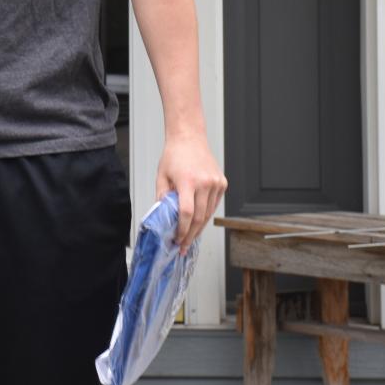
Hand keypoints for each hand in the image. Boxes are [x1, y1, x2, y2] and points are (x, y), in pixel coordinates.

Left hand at [156, 132, 226, 251]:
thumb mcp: (162, 176)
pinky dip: (206, 215)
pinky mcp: (222, 183)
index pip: (187, 213)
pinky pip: (214, 205)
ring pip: (209, 214)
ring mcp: (216, 183)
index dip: (182, 230)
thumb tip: (163, 219)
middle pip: (200, 217)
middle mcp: (205, 183)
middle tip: (183, 246)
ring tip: (189, 238)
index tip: (177, 240)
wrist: (189, 138)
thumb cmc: (173, 156)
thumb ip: (162, 198)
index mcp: (188, 181)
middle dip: (190, 235)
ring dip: (199, 228)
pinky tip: (198, 222)